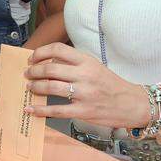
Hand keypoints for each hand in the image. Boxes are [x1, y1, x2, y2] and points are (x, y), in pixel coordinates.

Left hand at [21, 43, 148, 129]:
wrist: (133, 104)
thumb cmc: (111, 85)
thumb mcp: (95, 66)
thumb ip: (74, 63)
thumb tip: (47, 62)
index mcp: (87, 61)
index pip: (57, 49)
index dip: (40, 53)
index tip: (32, 59)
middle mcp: (85, 75)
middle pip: (50, 69)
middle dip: (33, 71)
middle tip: (27, 74)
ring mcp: (84, 94)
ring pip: (51, 87)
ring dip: (35, 87)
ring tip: (30, 87)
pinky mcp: (83, 111)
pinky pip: (57, 110)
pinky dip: (40, 110)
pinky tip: (30, 109)